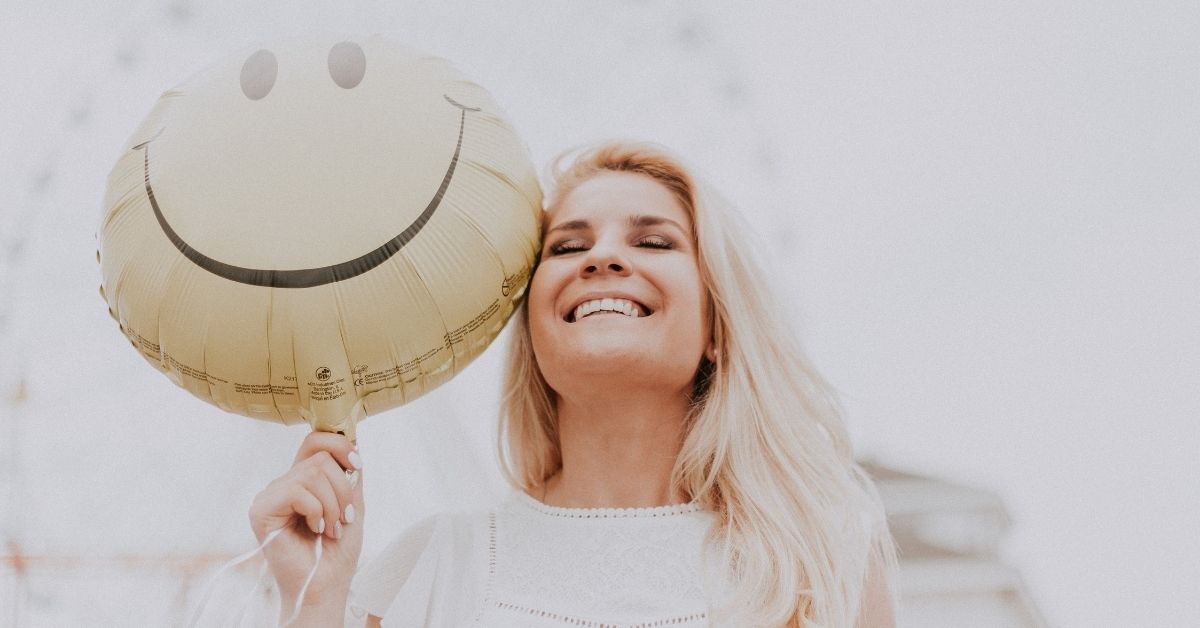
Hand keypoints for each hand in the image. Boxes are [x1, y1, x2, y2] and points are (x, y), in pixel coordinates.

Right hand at [249, 431, 363, 617]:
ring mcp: (270, 495)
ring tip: (331, 528)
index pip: (316, 441)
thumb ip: (350, 472)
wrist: (327, 584)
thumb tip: (352, 438)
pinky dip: (317, 511)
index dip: (340, 445)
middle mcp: (284, 483)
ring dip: (333, 505)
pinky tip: (316, 529)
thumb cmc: (338, 549)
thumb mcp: (352, 502)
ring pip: (312, 473)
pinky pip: (297, 490)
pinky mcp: (261, 510)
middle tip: (344, 517)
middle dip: (343, 488)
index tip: (357, 466)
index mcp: (303, 480)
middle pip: (319, 457)